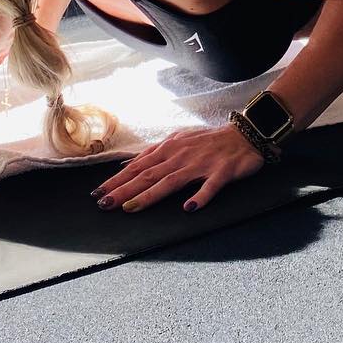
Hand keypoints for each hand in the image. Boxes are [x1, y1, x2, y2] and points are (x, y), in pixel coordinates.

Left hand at [91, 122, 266, 214]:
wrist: (244, 135)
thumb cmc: (209, 141)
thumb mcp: (178, 141)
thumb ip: (154, 155)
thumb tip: (127, 166)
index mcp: (170, 149)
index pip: (138, 166)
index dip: (117, 180)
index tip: (98, 193)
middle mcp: (181, 155)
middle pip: (149, 175)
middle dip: (124, 189)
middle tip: (104, 203)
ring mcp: (201, 164)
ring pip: (172, 181)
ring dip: (150, 195)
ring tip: (131, 208)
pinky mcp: (222, 172)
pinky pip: (210, 186)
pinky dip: (200, 196)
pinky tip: (189, 208)